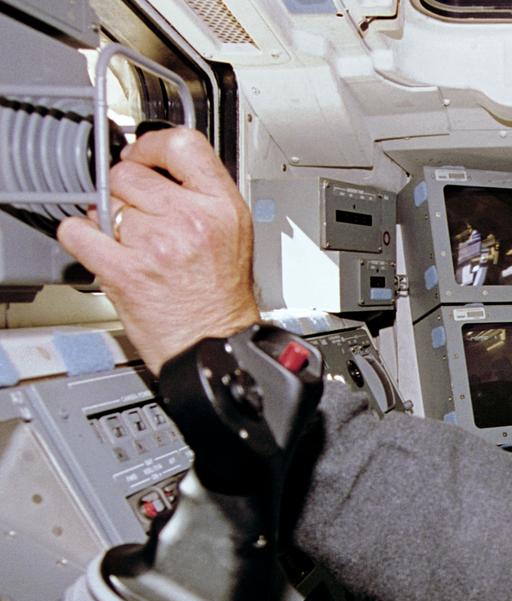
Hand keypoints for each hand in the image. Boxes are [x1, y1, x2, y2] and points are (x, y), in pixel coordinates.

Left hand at [57, 127, 259, 373]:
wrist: (215, 345)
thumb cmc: (223, 298)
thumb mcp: (233, 234)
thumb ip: (201, 196)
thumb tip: (158, 168)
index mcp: (223, 207)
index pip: (182, 144)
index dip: (152, 144)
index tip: (142, 156)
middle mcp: (192, 221)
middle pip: (131, 172)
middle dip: (128, 191)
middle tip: (139, 214)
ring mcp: (157, 245)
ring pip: (106, 202)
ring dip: (110, 220)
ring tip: (132, 243)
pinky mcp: (126, 270)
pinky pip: (79, 232)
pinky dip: (82, 237)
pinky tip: (102, 249)